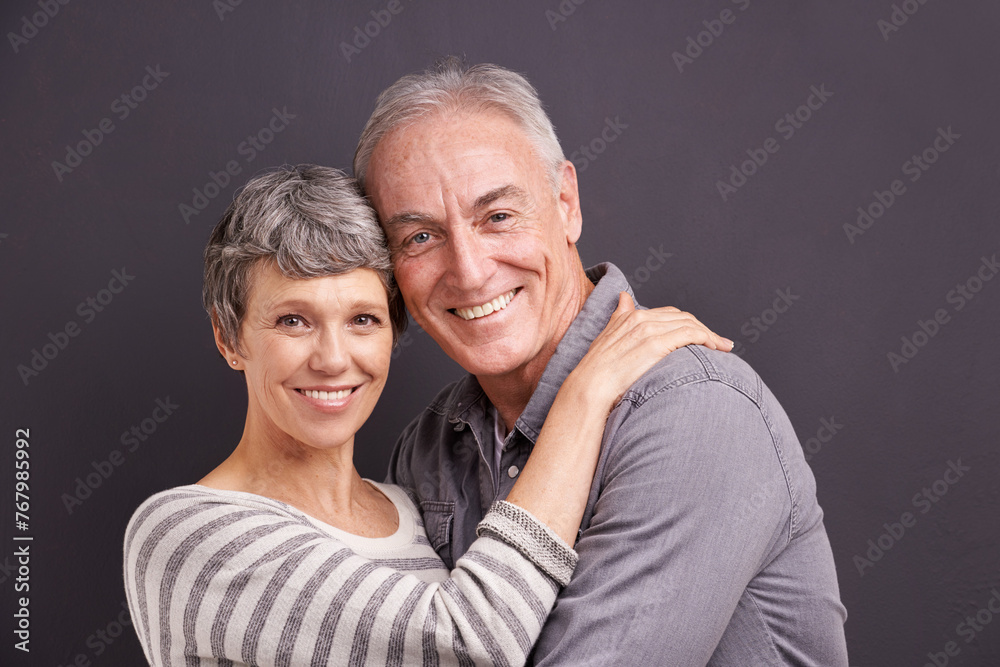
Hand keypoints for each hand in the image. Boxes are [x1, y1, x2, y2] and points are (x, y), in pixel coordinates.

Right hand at [566, 292, 733, 407]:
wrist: (590, 387)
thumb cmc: (597, 371)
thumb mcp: (607, 336)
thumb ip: (619, 315)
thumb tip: (624, 297)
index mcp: (631, 316)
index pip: (670, 314)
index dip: (689, 324)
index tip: (702, 336)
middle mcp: (641, 318)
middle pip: (683, 317)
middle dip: (704, 329)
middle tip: (720, 343)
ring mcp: (649, 329)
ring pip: (690, 324)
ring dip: (711, 335)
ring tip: (724, 348)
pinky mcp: (656, 343)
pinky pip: (690, 334)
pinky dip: (707, 338)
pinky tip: (715, 348)